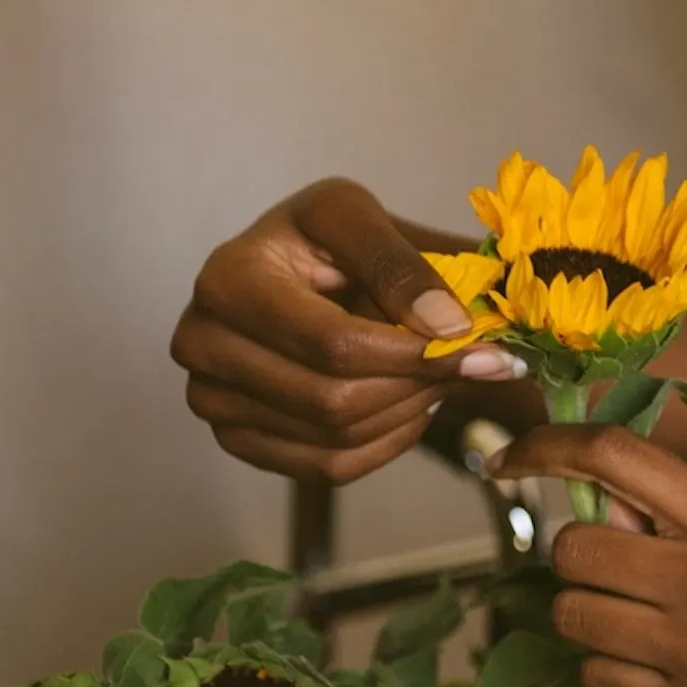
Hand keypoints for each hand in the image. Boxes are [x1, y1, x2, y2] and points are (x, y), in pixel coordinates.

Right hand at [171, 179, 522, 483]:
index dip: (416, 354)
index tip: (484, 351)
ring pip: (334, 438)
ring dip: (406, 413)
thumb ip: (404, 265)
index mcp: (228, 279)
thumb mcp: (360, 219)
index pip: (333, 343)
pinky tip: (407, 406)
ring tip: (437, 378)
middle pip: (332, 399)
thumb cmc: (325, 242)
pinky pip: (326, 467)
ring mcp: (211, 399)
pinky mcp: (234, 439)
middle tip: (468, 367)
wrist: (295, 275)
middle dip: (415, 386)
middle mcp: (202, 342)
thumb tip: (448, 328)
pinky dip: (385, 443)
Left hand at [493, 426, 686, 686]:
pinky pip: (598, 681)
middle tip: (615, 581)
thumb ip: (684, 522)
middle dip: (579, 564)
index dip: (546, 449)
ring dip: (591, 623)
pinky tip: (660, 677)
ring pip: (573, 617)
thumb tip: (598, 509)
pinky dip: (614, 678)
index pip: (614, 455)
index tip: (510, 460)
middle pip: (571, 548)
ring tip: (642, 633)